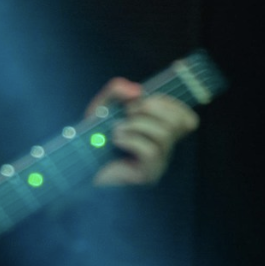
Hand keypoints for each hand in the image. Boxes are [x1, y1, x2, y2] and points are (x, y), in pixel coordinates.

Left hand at [85, 78, 199, 187]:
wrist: (79, 167)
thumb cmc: (93, 139)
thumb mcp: (103, 108)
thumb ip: (116, 92)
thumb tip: (137, 91)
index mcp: (160, 133)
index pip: (187, 120)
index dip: (170, 104)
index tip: (143, 99)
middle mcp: (164, 149)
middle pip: (179, 123)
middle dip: (152, 109)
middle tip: (127, 111)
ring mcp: (158, 164)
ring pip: (164, 135)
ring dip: (137, 125)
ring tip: (116, 128)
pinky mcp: (147, 175)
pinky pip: (151, 152)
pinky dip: (131, 139)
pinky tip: (115, 140)